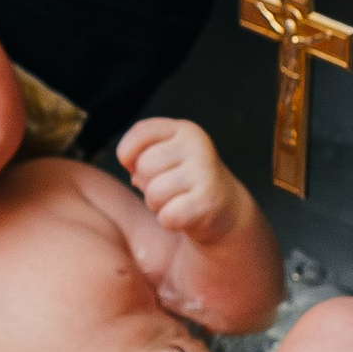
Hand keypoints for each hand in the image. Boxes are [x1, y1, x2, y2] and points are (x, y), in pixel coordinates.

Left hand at [117, 114, 244, 243]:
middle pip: (144, 165)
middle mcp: (197, 145)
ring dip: (157, 205)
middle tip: (166, 189)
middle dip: (146, 184)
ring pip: (154, 192)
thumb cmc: (184, 182)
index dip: (127, 153)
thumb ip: (140, 157)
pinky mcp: (208, 200)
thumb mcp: (165, 160)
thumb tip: (132, 169)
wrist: (225, 209)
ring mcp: (205, 171)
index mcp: (184, 130)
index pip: (140, 132)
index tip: (133, 165)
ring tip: (175, 201)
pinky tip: (184, 216)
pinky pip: (168, 216)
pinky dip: (169, 221)